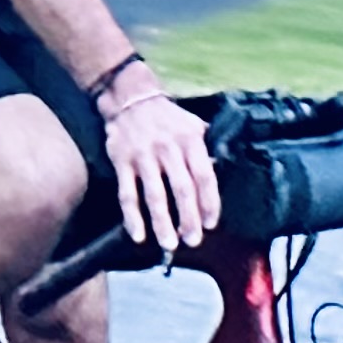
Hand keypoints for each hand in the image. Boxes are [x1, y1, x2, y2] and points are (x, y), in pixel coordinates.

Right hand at [98, 81, 218, 253]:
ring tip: (169, 244)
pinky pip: (127, 194)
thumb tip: (219, 175)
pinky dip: (132, 217)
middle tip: (193, 240)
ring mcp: (144, 156)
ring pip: (155, 195)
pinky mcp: (122, 161)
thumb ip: (206, 150)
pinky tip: (138, 235)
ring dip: (162, 223)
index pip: (205, 176)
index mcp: (190, 140)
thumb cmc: (168, 118)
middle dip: (189, 219)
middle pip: (182, 190)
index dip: (210, 202)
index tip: (211, 224)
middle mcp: (168, 148)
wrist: (131, 97)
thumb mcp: (193, 125)